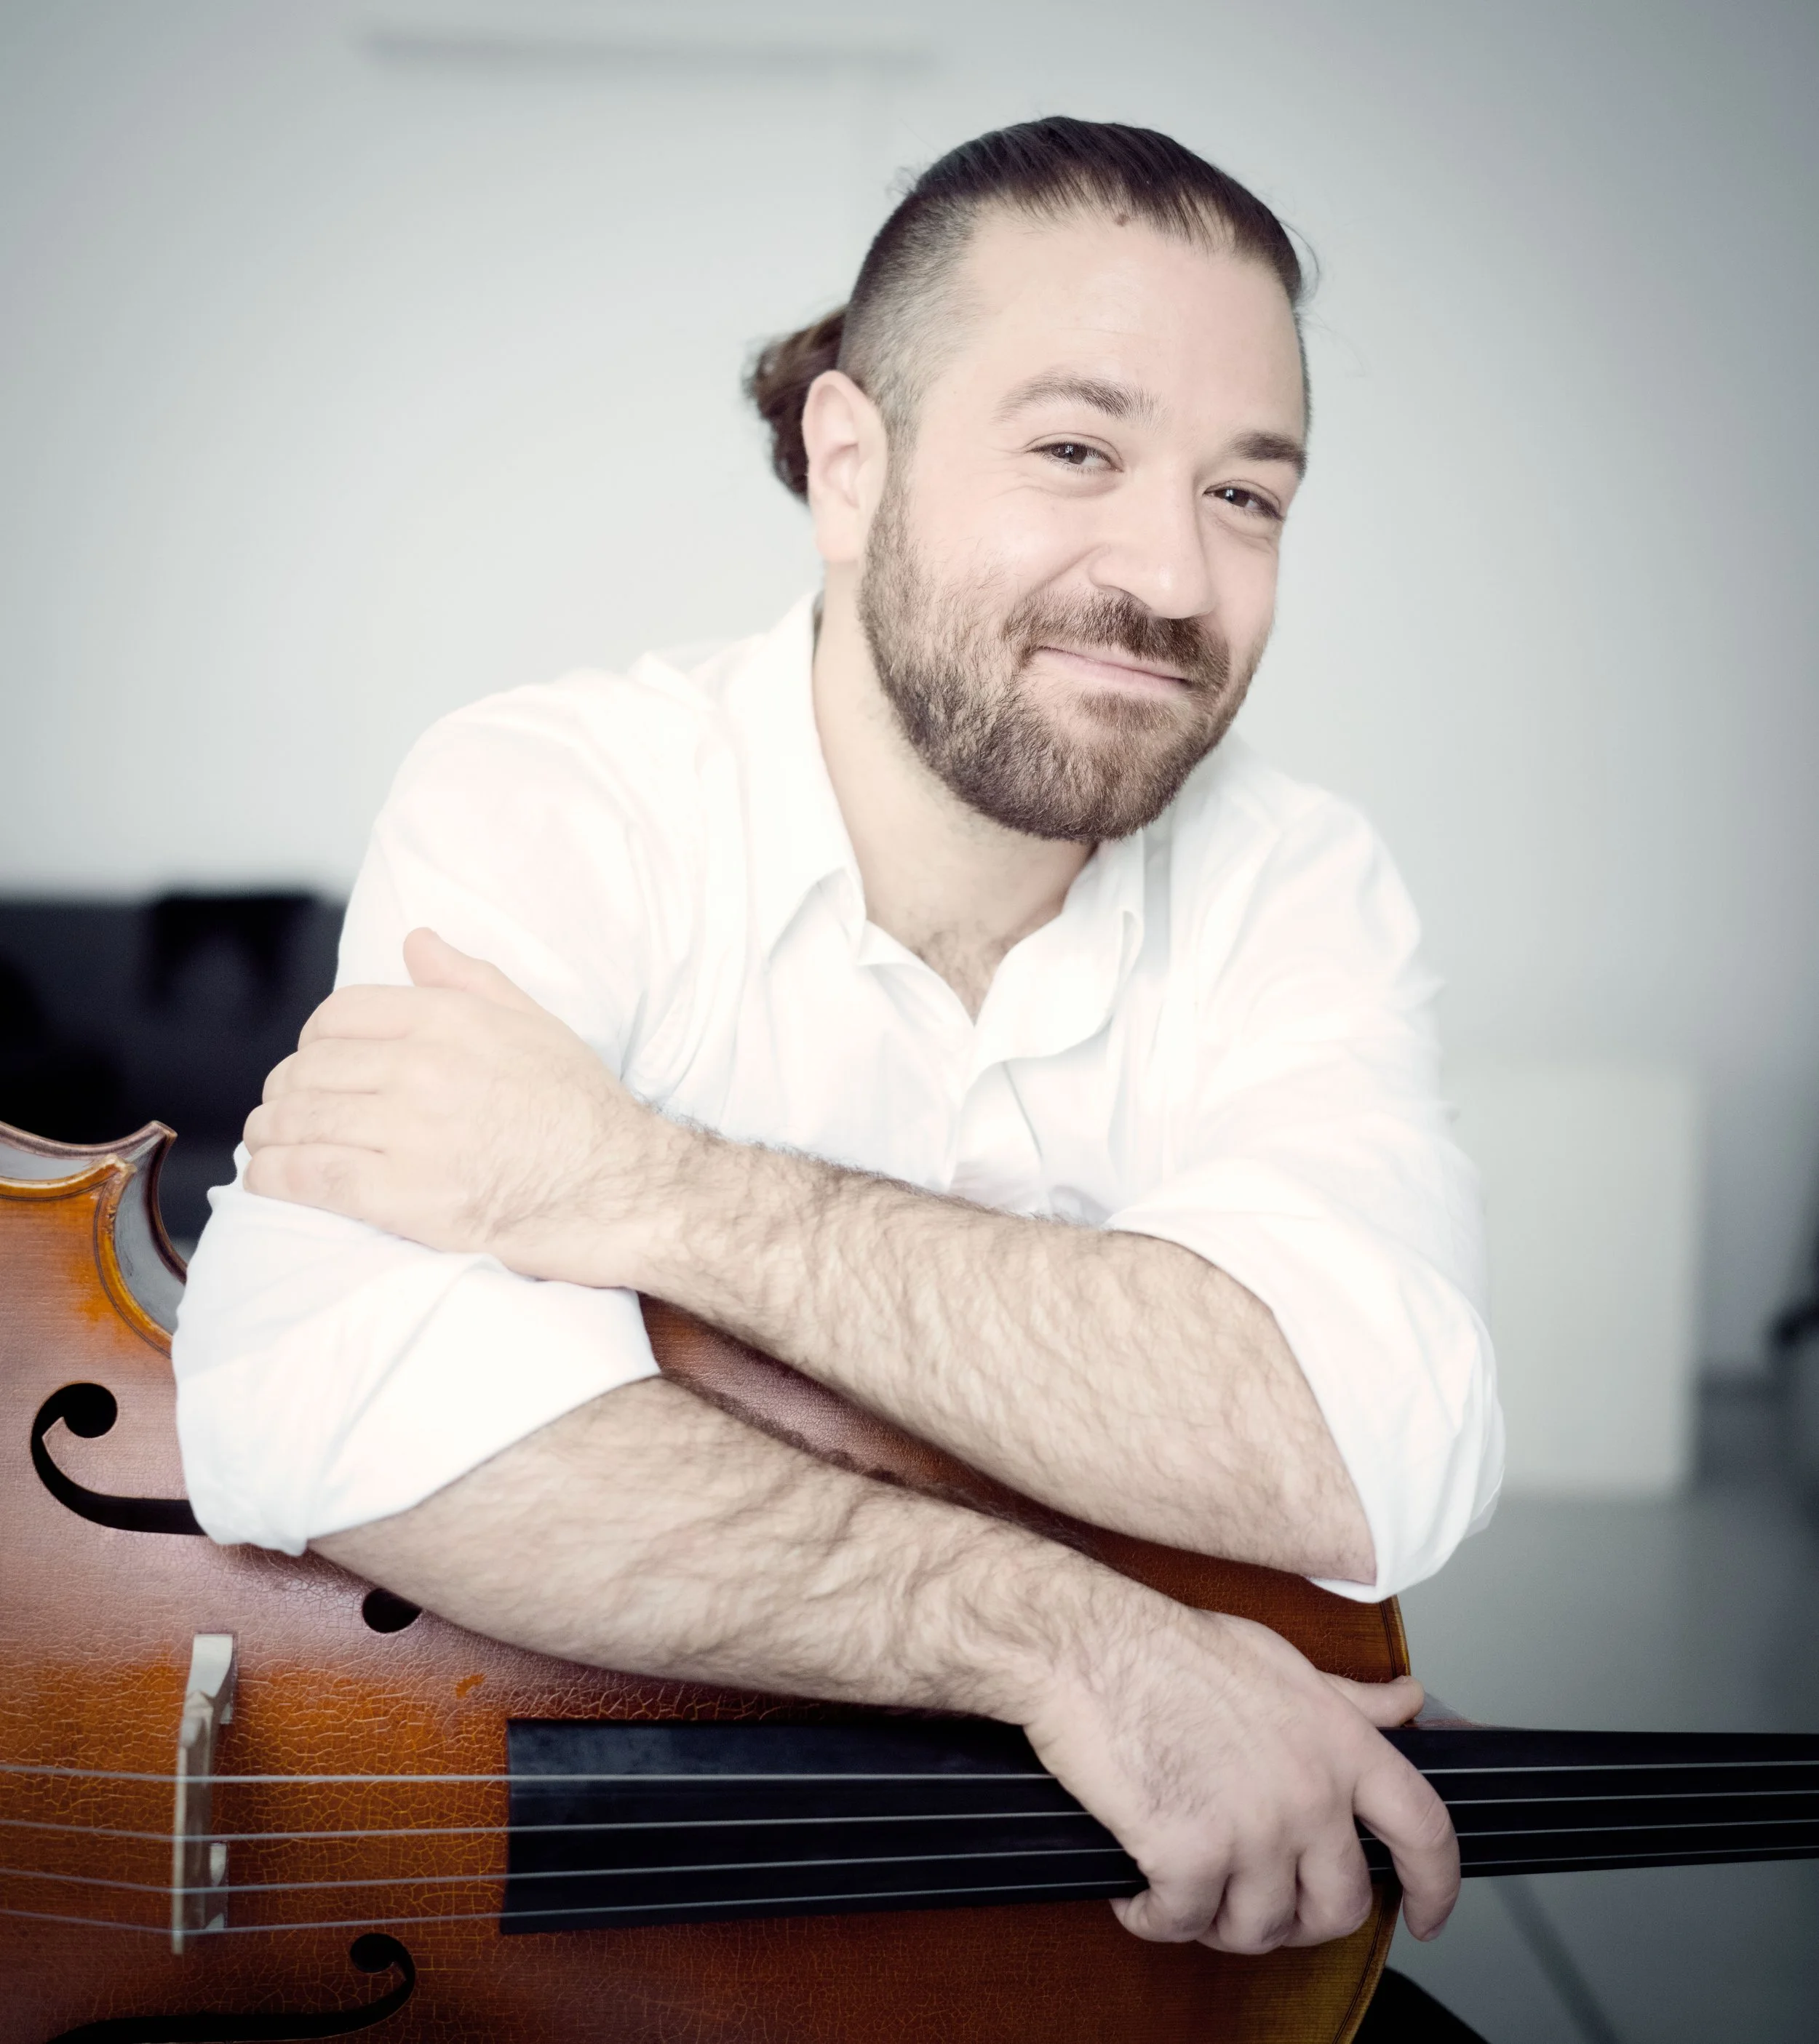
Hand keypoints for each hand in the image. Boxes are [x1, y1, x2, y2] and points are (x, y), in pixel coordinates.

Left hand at [243, 929, 681, 1285]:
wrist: (620, 1191)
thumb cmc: (584, 1111)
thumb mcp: (536, 1025)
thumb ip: (469, 980)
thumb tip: (417, 942)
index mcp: (450, 1021)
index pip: (338, 1016)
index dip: (313, 1041)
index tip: (313, 1063)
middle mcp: (422, 1070)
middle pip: (309, 1070)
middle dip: (284, 1090)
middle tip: (282, 1109)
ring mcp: (409, 1134)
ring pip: (298, 1122)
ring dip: (268, 1133)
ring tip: (267, 1142)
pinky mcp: (402, 1197)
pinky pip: (309, 1177)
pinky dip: (273, 1176)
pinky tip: (266, 1179)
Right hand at [1017, 1580, 1456, 1953]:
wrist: (1090, 1647)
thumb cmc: (1172, 1649)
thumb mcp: (1278, 1661)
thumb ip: (1347, 1698)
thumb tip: (1408, 1703)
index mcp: (1339, 1742)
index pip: (1424, 1831)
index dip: (1435, 1888)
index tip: (1425, 1917)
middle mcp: (1310, 1792)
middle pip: (1339, 1907)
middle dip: (1299, 1921)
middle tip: (1255, 1903)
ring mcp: (1253, 1829)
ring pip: (1260, 1928)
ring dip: (1219, 1922)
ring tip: (1184, 1890)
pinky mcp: (1190, 1856)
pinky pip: (1183, 1924)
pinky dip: (1154, 1917)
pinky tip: (1135, 1889)